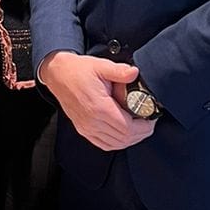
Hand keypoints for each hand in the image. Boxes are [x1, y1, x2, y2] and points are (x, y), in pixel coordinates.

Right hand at [38, 52, 156, 152]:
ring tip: (140, 129)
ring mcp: (86, 127)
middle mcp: (92, 121)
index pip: (127, 128)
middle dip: (141, 133)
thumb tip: (135, 73)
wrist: (58, 74)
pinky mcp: (83, 129)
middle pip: (123, 139)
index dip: (144, 127)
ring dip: (130, 139)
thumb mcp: (100, 65)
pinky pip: (103, 144)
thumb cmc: (77, 70)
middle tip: (149, 123)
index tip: (152, 119)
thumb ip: (120, 71)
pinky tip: (124, 135)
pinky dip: (117, 143)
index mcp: (98, 107)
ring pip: (115, 144)